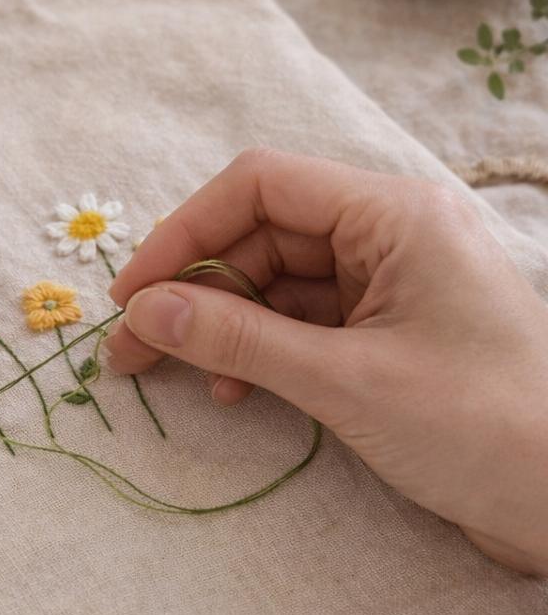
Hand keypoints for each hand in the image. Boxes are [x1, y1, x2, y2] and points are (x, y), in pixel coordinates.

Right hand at [103, 149, 547, 575]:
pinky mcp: (391, 336)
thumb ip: (237, 338)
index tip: (133, 294)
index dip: (185, 233)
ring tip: (171, 376)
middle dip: (192, 288)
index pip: (260, 186)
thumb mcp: (345, 381)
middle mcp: (392, 236)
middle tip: (131, 348)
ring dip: (221, 325)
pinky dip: (259, 353)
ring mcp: (393, 286)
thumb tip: (144, 311)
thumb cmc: (482, 429)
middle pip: (261, 235)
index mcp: (395, 216)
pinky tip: (236, 393)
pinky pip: (303, 324)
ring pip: (275, 283)